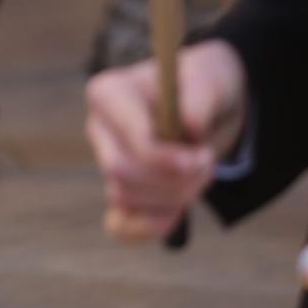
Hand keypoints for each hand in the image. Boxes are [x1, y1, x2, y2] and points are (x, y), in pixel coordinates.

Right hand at [85, 39, 249, 242]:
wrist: (204, 101)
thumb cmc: (200, 84)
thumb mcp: (208, 79)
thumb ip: (199, 98)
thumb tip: (189, 127)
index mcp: (108, 93)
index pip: (129, 140)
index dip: (166, 159)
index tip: (203, 157)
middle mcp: (98, 128)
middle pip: (122, 173)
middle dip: (173, 179)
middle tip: (208, 162)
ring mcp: (105, 162)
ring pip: (126, 198)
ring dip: (174, 197)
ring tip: (201, 172)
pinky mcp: (121, 190)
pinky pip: (120, 226)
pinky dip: (148, 228)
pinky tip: (175, 214)